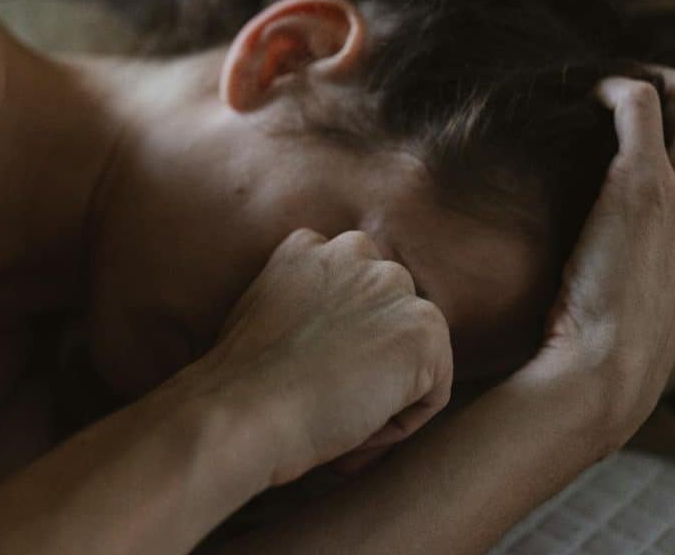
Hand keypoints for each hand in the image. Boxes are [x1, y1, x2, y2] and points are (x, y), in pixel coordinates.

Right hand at [174, 230, 452, 485]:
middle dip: (367, 365)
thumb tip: (340, 344)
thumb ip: (305, 305)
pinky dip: (399, 425)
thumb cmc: (242, 389)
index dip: (337, 347)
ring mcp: (393, 286)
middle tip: (325, 406)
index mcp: (308, 245)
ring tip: (337, 420)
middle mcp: (354, 250)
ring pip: (410, 358)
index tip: (308, 381)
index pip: (352, 295)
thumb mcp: (261, 318)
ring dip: (384, 395)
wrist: (245, 412)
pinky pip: (432, 393)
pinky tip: (356, 429)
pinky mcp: (425, 328)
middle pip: (386, 322)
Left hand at [531, 67, 674, 443]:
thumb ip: (647, 254)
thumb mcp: (646, 291)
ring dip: (655, 78)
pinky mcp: (641, 185)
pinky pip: (640, 101)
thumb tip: (616, 238)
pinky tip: (585, 100)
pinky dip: (613, 88)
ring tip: (609, 99)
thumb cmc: (612, 340)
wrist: (607, 371)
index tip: (647, 126)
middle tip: (625, 102)